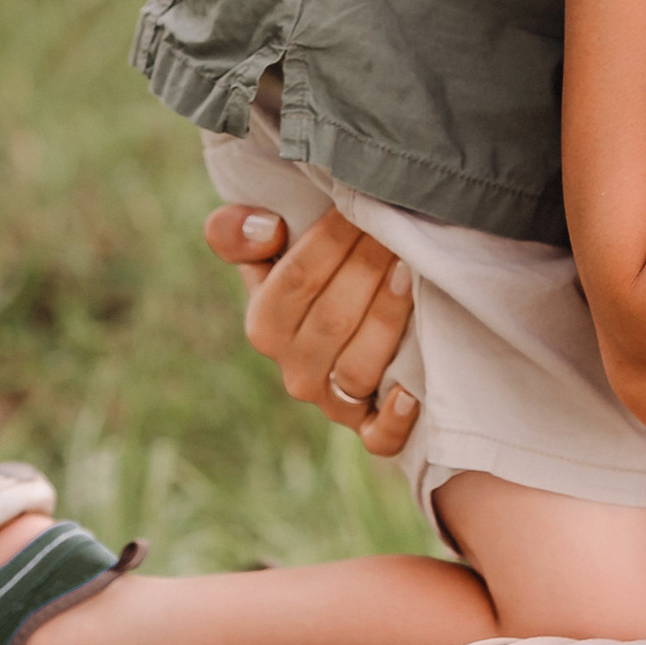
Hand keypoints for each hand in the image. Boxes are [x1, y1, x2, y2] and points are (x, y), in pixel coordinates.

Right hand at [202, 200, 418, 459]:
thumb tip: (264, 229)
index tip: (358, 207)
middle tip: (393, 230)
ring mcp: (332, 403)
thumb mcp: (262, 252)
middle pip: (332, 319)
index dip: (330, 242)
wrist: (343, 326)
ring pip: (358, 369)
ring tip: (410, 273)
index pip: (296, 281)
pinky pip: (379, 437)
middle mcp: (294, 371)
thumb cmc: (305, 279)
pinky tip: (410, 393)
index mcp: (264, 325)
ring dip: (386, 320)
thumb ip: (235, 232)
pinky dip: (394, 420)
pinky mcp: (369, 428)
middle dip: (366, 268)